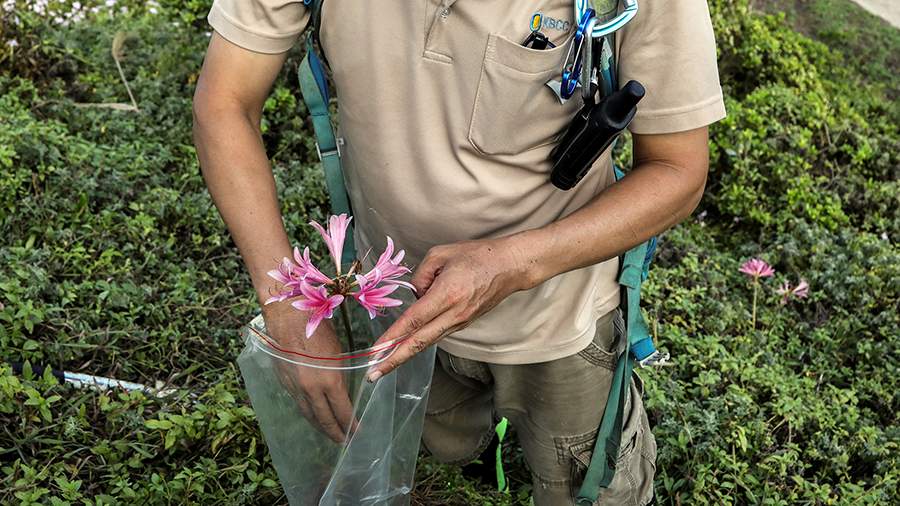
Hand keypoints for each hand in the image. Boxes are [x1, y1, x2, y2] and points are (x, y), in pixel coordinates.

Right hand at [263, 303, 357, 442]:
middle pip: (324, 419)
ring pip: (309, 414)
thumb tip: (342, 391)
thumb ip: (340, 376)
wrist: (288, 319)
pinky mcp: (285, 383)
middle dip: (335, 432)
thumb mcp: (338, 353)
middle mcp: (311, 390)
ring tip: (329, 433)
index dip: (350, 424)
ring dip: (320, 426)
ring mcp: (295, 388)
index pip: (342, 411)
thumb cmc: (319, 329)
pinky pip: (298, 403)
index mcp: (329, 381)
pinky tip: (313, 415)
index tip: (357, 432)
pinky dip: (308, 413)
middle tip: (344, 441)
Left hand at [366, 237, 530, 381]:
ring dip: (405, 354)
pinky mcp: (464, 324)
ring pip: (427, 342)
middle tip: (373, 375)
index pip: (413, 321)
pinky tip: (406, 344)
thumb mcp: (440, 254)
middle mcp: (453, 314)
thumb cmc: (476, 256)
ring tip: (383, 364)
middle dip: (393, 360)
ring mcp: (460, 322)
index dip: (391, 337)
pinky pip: (437, 334)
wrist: (509, 267)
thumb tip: (414, 297)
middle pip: (419, 343)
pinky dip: (420, 341)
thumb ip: (419, 276)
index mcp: (446, 295)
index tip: (374, 350)